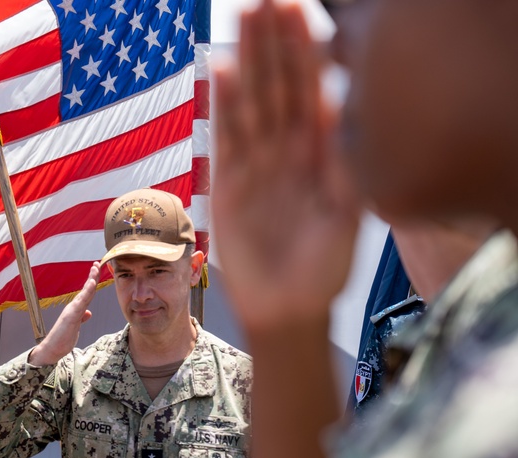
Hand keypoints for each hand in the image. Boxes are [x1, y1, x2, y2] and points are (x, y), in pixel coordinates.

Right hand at [28, 262, 99, 365]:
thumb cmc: (62, 339)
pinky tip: (91, 283)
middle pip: (86, 289)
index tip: (96, 270)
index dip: (92, 281)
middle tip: (96, 263)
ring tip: (95, 269)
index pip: (87, 293)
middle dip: (92, 276)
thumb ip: (82, 318)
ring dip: (90, 280)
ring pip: (84, 293)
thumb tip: (88, 312)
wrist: (52, 349)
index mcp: (76, 309)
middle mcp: (74, 307)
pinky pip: (81, 302)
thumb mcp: (75, 327)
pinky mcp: (71, 316)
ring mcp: (72, 310)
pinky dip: (87, 291)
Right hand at [212, 0, 360, 332]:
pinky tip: (224, 70)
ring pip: (253, 102)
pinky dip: (225, 105)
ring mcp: (257, 165)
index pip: (312, 90)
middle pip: (279, 86)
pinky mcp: (229, 184)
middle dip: (274, 43)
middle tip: (265, 0)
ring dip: (249, 60)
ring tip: (243, 18)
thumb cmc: (325, 266)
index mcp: (321, 153)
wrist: (288, 309)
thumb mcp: (349, 213)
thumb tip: (340, 107)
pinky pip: (226, 137)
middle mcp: (288, 151)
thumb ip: (345, 164)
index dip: (305, 51)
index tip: (298, 11)